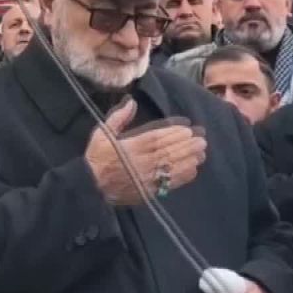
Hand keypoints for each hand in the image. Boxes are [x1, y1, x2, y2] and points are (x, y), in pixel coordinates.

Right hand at [84, 100, 207, 205]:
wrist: (90, 185)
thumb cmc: (97, 158)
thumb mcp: (102, 133)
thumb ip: (118, 118)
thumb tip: (131, 101)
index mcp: (132, 146)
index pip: (158, 137)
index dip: (175, 133)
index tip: (188, 129)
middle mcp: (142, 161)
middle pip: (170, 151)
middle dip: (188, 145)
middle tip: (202, 140)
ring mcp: (147, 177)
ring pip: (173, 167)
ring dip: (189, 159)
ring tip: (202, 153)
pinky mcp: (148, 190)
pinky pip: (169, 183)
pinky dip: (182, 176)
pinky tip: (193, 170)